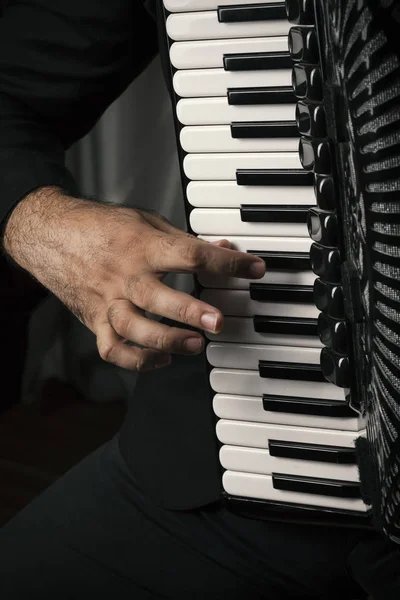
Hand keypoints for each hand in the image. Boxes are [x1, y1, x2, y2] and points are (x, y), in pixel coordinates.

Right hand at [4, 187, 265, 370]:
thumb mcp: (146, 222)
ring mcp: (108, 301)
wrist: (50, 236)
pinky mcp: (96, 321)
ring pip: (134, 329)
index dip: (225, 263)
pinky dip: (138, 361)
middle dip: (189, 312)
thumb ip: (185, 241)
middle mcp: (125, 276)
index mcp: (142, 246)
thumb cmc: (102, 228)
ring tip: (195, 345)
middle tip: (218, 322)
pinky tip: (163, 359)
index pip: (189, 254)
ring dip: (165, 341)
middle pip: (157, 297)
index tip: (254, 268)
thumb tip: (225, 250)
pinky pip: (114, 350)